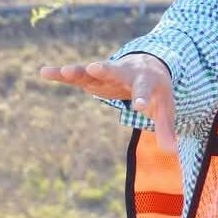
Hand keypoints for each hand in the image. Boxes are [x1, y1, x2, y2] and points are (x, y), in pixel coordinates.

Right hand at [40, 54, 177, 151]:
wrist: (147, 64)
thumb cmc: (156, 90)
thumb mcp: (164, 107)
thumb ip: (166, 129)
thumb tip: (173, 152)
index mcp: (146, 81)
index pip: (144, 91)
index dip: (142, 99)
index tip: (139, 107)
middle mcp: (124, 73)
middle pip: (115, 71)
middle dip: (105, 69)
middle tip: (95, 67)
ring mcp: (107, 73)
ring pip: (90, 71)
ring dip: (77, 71)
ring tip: (62, 71)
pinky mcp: (92, 77)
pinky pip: (75, 75)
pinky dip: (61, 74)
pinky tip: (44, 72)